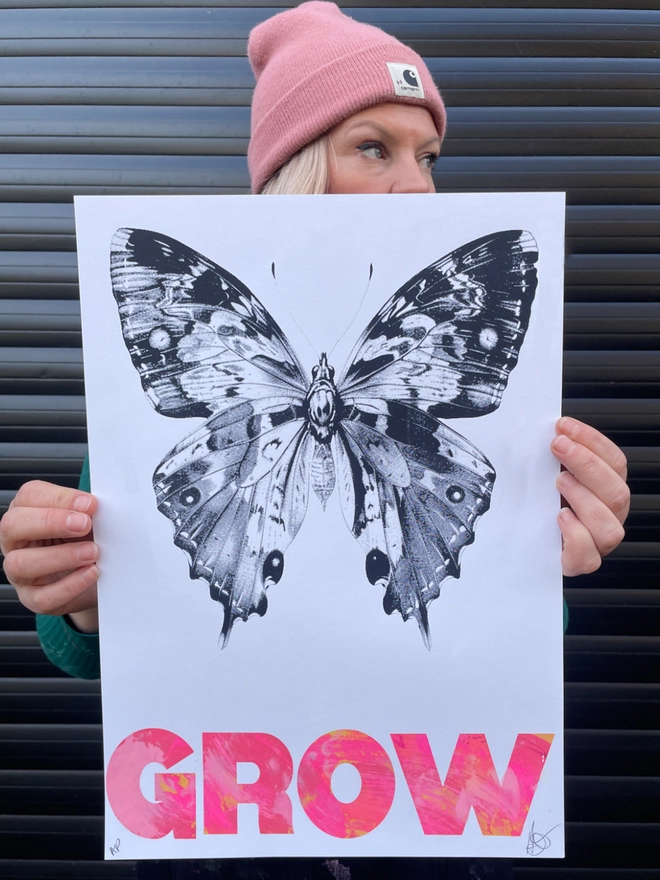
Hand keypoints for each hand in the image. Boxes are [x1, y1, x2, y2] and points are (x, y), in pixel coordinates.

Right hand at [0, 481, 99, 631]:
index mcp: (27, 512)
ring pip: (21, 563)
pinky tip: (91, 573)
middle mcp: (16, 541)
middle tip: (85, 524)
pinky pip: (44, 596)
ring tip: (92, 552)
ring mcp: (20, 572)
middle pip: (13, 526)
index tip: (90, 504)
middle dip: (50, 522)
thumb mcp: (86, 519)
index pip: (29, 496)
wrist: (97, 575)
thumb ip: (87, 510)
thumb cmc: (85, 540)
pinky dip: (70, 585)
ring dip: (61, 556)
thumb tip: (93, 505)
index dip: (59, 498)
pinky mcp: (33, 598)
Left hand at [551, 417, 629, 575]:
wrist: (529, 543)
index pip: (615, 462)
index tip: (565, 426)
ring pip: (610, 526)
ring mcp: (598, 543)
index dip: (592, 441)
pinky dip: (576, 535)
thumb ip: (556, 457)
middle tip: (558, 447)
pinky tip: (560, 517)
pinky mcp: (580, 563)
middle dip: (587, 464)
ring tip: (559, 482)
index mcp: (607, 490)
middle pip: (617, 491)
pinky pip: (588, 556)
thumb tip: (550, 429)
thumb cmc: (542, 504)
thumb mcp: (549, 475)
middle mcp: (609, 516)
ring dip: (584, 498)